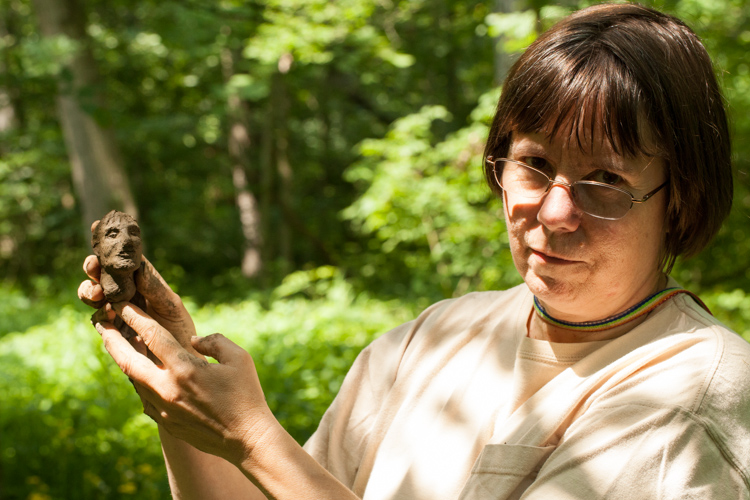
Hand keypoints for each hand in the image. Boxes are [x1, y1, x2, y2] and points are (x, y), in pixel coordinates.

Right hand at [78, 220, 201, 357]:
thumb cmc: (182, 333)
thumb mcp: (171, 307)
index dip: (109, 244)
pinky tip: (103, 315)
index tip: (97, 226)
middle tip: (93, 266)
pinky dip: (97, 315)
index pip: (123, 259)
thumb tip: (139, 265)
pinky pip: (97, 320)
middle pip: (103, 274)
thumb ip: (154, 288)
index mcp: (143, 283)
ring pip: (94, 295)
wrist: (182, 367)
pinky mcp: (111, 334)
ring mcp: (117, 313)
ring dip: (90, 290)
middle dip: (94, 267)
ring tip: (97, 293)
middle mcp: (127, 295)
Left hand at [95, 303, 273, 467]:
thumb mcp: (239, 357)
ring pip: (133, 380)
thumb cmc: (246, 394)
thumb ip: (214, 341)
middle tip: (100, 324)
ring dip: (123, 361)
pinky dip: (138, 381)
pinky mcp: (166, 423)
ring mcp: (164, 409)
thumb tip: (193, 341)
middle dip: (111, 340)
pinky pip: (145, 398)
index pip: (152, 336)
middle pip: (127, 361)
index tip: (122, 305)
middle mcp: (168, 389)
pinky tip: (140, 373)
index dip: (135, 317)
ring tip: (116, 345)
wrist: (247, 439)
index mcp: (185, 369)